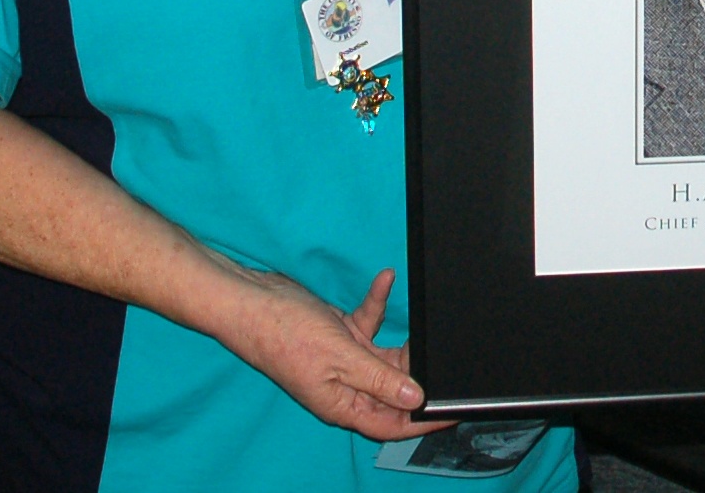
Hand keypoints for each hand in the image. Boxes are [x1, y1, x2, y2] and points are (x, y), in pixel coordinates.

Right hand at [223, 266, 444, 440]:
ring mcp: (343, 360)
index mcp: (343, 405)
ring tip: (421, 321)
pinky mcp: (340, 334)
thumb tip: (416, 399)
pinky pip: (367, 322)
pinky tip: (385, 280)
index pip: (392, 423)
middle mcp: (345, 386)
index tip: (453, 409)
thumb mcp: (341, 359)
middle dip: (417, 372)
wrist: (252, 301)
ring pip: (384, 356)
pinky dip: (377, 304)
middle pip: (393, 389)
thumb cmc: (285, 335)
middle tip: (443, 354)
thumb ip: (380, 380)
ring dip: (400, 338)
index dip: (423, 419)